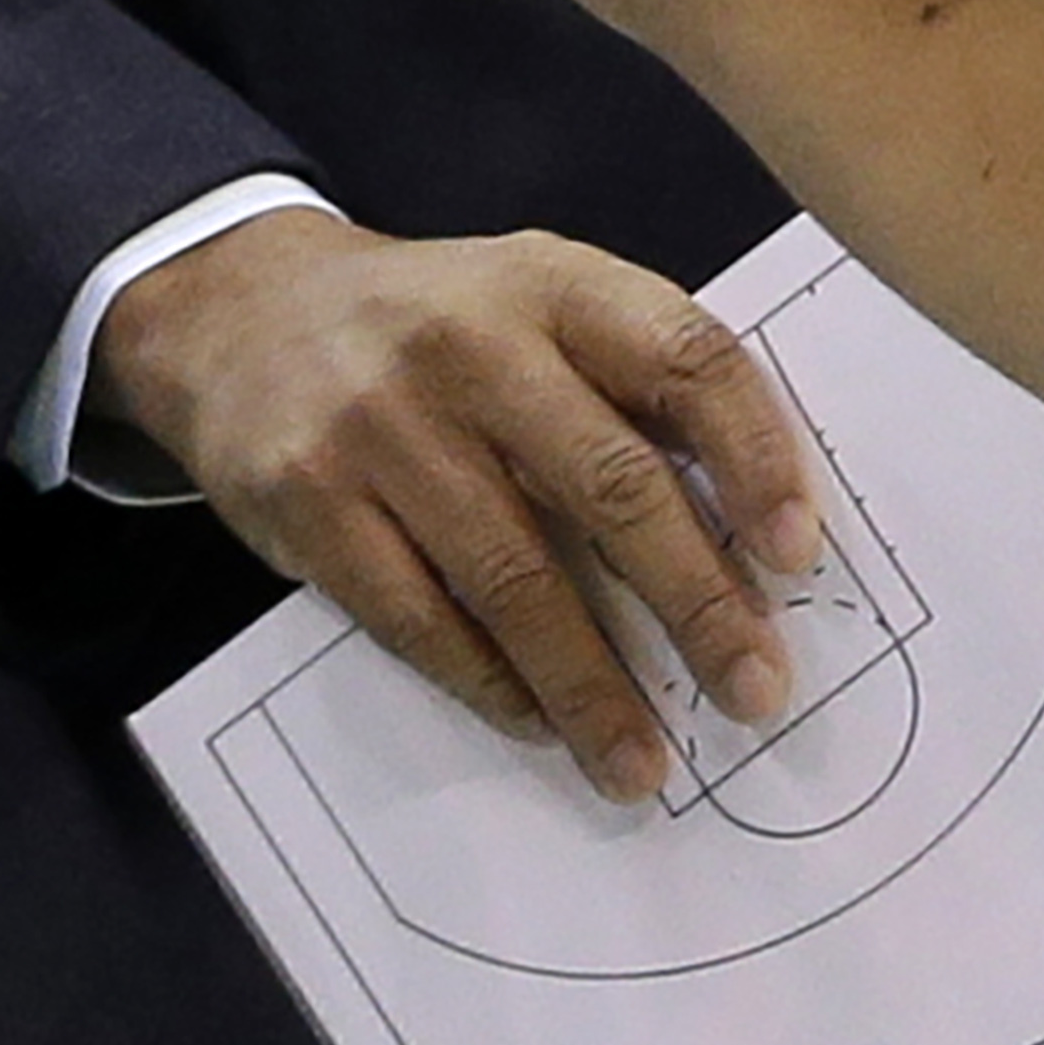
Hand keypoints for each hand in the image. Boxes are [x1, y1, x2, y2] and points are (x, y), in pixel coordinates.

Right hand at [94, 209, 823, 799]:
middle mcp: (474, 345)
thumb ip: (639, 381)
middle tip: (753, 689)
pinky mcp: (311, 504)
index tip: (798, 554)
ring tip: (645, 760)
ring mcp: (383, 426)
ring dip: (592, 684)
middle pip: (611, 484)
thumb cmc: (445, 324)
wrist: (245, 312)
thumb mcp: (546, 302)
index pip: (686, 359)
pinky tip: (538, 724)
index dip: (755, 455)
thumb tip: (756, 520)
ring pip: (514, 575)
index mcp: (560, 283)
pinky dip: (489, 682)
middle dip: (695, 601)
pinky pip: (419, 616)